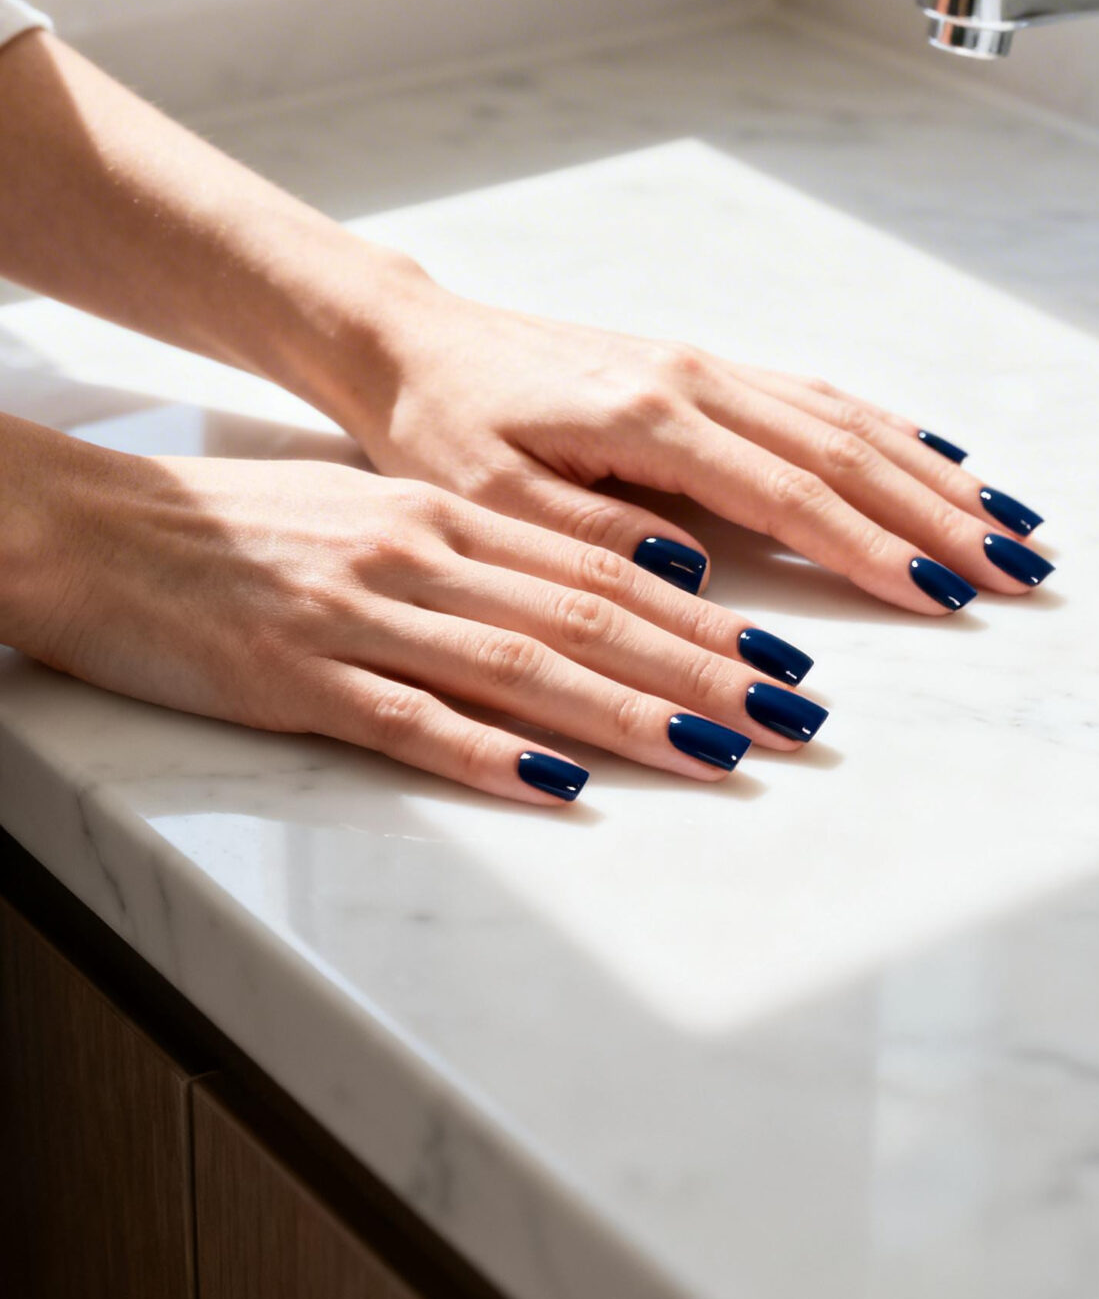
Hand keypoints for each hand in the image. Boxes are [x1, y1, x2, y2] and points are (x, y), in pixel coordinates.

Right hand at [3, 424, 828, 803]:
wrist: (102, 528)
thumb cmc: (244, 526)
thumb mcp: (373, 512)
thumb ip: (482, 547)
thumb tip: (599, 579)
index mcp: (443, 514)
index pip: (600, 569)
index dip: (702, 617)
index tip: (784, 656)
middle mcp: (420, 553)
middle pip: (587, 617)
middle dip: (704, 669)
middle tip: (795, 715)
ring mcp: (360, 614)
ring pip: (520, 665)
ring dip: (630, 711)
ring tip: (721, 751)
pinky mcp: (296, 676)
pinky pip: (409, 721)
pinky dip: (490, 753)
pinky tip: (560, 787)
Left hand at [348, 277, 1052, 612]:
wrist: (417, 346)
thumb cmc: (443, 427)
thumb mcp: (488, 499)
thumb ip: (591, 535)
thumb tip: (695, 574)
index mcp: (648, 416)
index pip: (787, 492)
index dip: (870, 548)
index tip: (943, 594)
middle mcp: (695, 380)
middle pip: (846, 453)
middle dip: (941, 516)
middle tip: (1022, 571)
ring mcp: (706, 367)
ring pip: (847, 420)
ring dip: (934, 476)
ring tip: (1013, 524)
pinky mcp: (703, 369)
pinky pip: (818, 398)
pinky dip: (889, 433)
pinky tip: (936, 462)